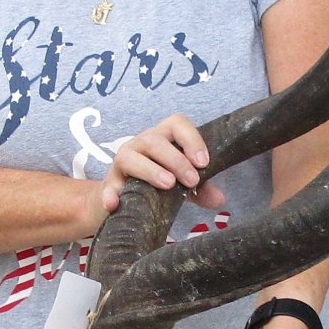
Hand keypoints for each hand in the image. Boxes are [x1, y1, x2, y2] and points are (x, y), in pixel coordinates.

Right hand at [98, 113, 224, 213]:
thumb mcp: (181, 185)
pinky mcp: (108, 184)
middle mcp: (140, 144)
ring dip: (150, 169)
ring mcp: (121, 163)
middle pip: (154, 140)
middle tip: (192, 181)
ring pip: (130, 156)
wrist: (121, 201)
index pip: (177, 123)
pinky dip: (111, 193)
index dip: (192, 139)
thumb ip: (201, 190)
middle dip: (176, 160)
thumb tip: (220, 200)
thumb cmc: (156, 185)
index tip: (204, 163)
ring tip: (168, 184)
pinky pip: (108, 186)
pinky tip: (116, 204)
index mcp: (162, 139)